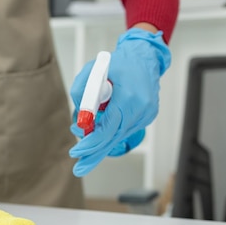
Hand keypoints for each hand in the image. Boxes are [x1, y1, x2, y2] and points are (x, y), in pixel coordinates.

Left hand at [69, 28, 170, 176]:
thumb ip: (81, 92)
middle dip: (94, 153)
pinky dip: (112, 133)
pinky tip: (101, 133)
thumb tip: (79, 119)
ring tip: (84, 150)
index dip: (91, 142)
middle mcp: (141, 109)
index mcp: (128, 97)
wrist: (145, 56)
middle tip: (79, 168)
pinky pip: (126, 129)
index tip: (77, 151)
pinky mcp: (148, 116)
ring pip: (119, 135)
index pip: (108, 128)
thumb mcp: (91, 71)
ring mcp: (147, 114)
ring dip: (101, 142)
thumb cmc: (117, 63)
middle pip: (114, 138)